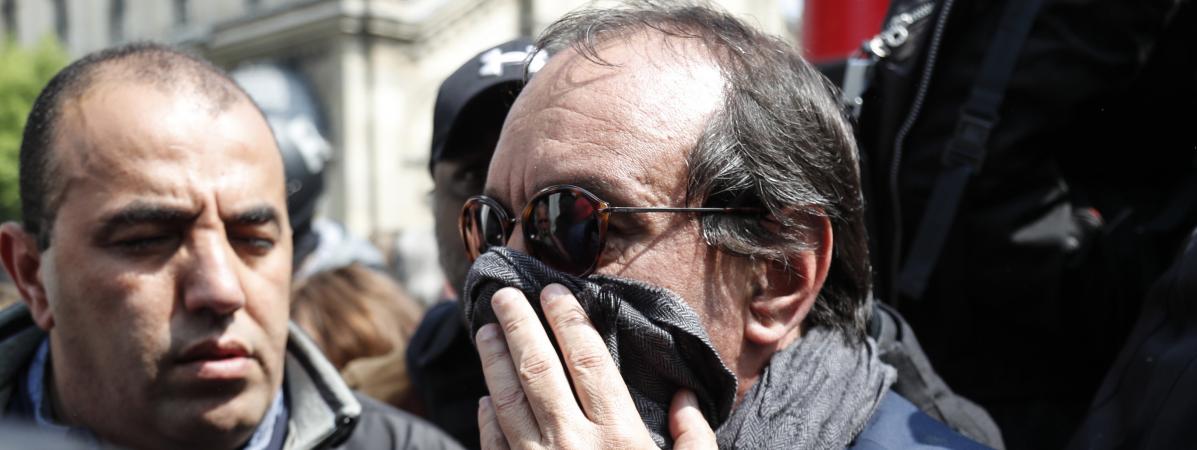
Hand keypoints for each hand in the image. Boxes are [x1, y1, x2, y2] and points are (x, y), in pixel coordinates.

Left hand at [475, 284, 716, 449]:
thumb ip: (693, 439)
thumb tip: (685, 397)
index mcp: (620, 436)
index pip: (588, 361)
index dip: (569, 321)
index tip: (555, 291)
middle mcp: (574, 445)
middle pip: (539, 371)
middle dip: (519, 326)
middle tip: (504, 294)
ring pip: (508, 403)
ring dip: (494, 363)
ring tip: (486, 332)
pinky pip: (496, 446)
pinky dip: (488, 420)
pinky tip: (486, 400)